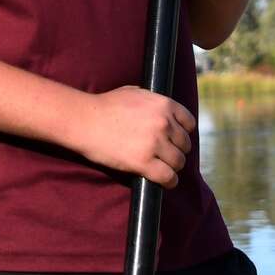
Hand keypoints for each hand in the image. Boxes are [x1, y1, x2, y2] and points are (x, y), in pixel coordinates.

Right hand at [72, 86, 194, 187]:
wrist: (85, 120)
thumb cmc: (105, 105)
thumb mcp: (134, 92)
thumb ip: (153, 101)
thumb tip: (164, 110)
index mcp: (163, 104)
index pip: (189, 123)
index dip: (182, 132)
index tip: (175, 139)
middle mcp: (163, 123)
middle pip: (185, 145)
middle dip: (176, 150)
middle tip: (165, 155)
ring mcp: (155, 143)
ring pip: (178, 162)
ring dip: (172, 166)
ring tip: (163, 168)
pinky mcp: (144, 163)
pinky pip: (168, 177)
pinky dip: (169, 182)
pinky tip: (164, 181)